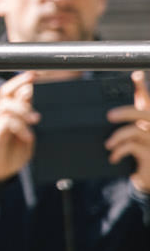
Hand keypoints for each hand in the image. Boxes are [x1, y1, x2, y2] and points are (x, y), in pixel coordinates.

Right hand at [0, 71, 39, 181]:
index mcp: (11, 115)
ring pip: (6, 104)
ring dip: (22, 108)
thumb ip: (28, 125)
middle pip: (6, 91)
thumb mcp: (26, 139)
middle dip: (18, 82)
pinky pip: (7, 121)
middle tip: (31, 77)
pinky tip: (27, 135)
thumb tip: (33, 111)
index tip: (35, 74)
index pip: (15, 93)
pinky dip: (20, 126)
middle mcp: (3, 115)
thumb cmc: (12, 155)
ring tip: (35, 120)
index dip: (23, 82)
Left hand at [106, 69, 149, 194]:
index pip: (147, 98)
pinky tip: (113, 157)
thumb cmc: (137, 151)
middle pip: (143, 113)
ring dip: (118, 137)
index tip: (136, 74)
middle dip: (125, 112)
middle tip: (109, 116)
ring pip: (135, 131)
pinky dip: (119, 151)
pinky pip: (132, 147)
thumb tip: (105, 109)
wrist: (146, 176)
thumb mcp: (130, 134)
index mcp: (148, 118)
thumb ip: (122, 120)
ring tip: (108, 144)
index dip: (141, 86)